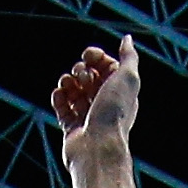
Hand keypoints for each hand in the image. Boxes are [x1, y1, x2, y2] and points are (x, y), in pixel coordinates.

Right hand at [51, 35, 138, 161]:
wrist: (98, 148)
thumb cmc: (114, 113)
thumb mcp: (128, 78)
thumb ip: (129, 57)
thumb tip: (127, 39)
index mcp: (120, 91)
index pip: (106, 66)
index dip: (96, 57)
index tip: (88, 55)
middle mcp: (105, 104)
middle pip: (89, 77)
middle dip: (81, 70)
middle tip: (83, 78)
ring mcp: (88, 116)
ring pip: (74, 91)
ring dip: (67, 82)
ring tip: (66, 84)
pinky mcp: (72, 129)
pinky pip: (62, 108)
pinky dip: (58, 98)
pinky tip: (58, 95)